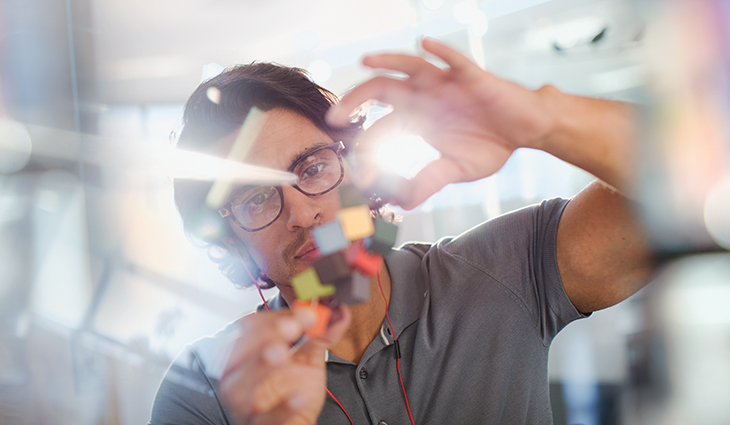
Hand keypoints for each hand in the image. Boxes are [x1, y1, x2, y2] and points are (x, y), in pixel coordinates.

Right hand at [219, 305, 350, 424]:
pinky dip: (281, 407)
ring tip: (282, 353)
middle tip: (292, 326)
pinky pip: (267, 417)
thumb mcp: (307, 361)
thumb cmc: (294, 392)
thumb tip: (338, 314)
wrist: (295, 423)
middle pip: (238, 352)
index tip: (304, 314)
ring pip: (240, 385)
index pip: (249, 328)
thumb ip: (320, 337)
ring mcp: (246, 404)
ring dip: (260, 365)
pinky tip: (297, 396)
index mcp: (247, 355)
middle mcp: (238, 379)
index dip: (275, 318)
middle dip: (265, 334)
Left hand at [327, 37, 555, 209]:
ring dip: (388, 62)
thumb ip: (428, 181)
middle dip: (355, 100)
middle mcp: (423, 98)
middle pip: (381, 91)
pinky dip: (440, 51)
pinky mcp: (471, 77)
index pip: (381, 130)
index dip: (367, 150)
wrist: (526, 129)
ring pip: (410, 66)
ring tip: (366, 61)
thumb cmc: (490, 144)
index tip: (361, 175)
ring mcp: (445, 84)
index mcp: (416, 119)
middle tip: (334, 118)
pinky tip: (425, 43)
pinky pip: (454, 60)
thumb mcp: (455, 169)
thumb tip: (403, 203)